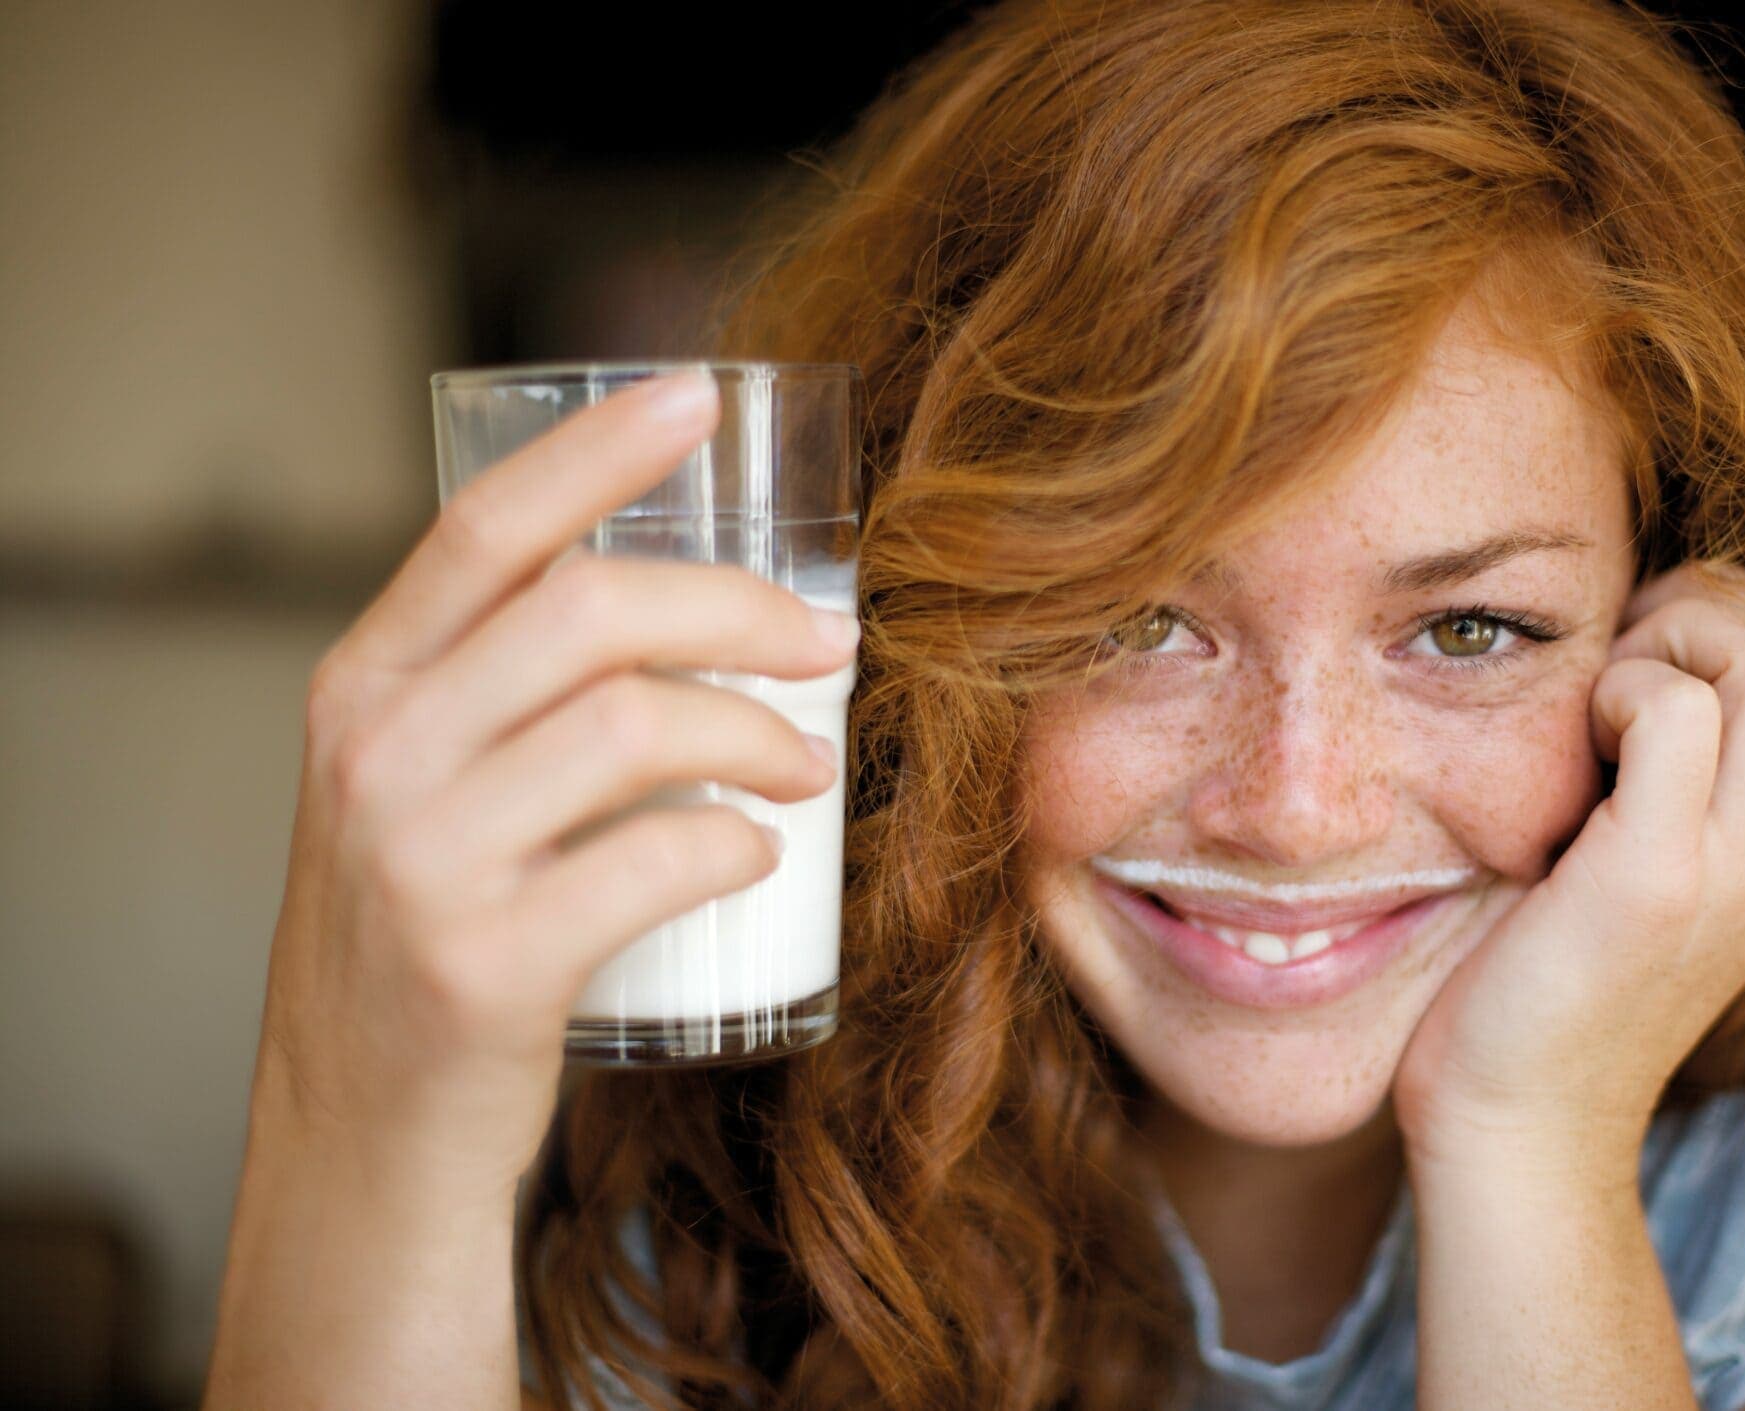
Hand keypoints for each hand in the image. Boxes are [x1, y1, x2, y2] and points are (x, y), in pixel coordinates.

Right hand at [252, 372, 859, 1194]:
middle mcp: (377, 755)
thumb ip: (497, 694)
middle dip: (738, 610)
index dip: (599, 448)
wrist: (360, 1136)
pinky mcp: (482, 964)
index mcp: (364, 687)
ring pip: (633, 726)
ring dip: (757, 731)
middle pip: (590, 611)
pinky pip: (654, 860)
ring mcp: (421, 860)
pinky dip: (733, 843)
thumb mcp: (414, 791)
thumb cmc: (420, 942)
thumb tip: (674, 606)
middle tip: (827, 643)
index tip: (698, 395)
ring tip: (806, 762)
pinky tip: (755, 852)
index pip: (486, 526)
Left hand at [1393, 560, 1744, 1172]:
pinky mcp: (1663, 878)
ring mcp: (1743, 866)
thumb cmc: (1537, 982)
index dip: (1712, 625)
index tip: (1617, 664)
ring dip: (1666, 643)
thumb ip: (1655, 777)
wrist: (1516, 1126)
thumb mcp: (1623, 864)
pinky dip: (1619, 691)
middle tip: (1604, 670)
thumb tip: (1619, 660)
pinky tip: (1570, 749)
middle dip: (1699, 611)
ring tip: (1592, 711)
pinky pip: (1678, 712)